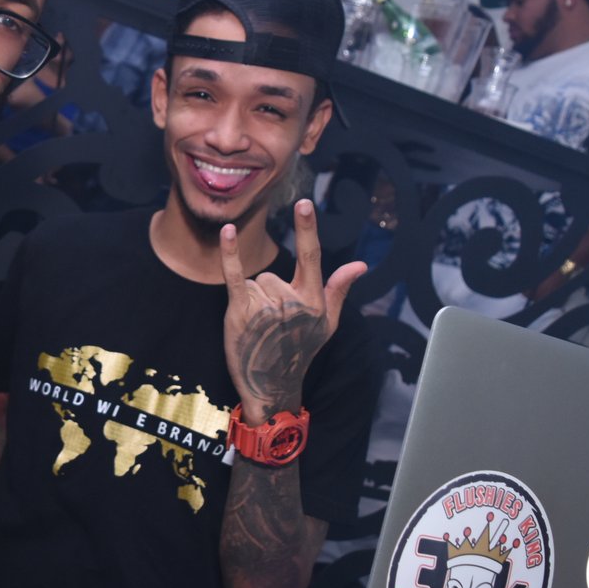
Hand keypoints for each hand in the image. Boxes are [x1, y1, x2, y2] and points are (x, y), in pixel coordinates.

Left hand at [221, 199, 366, 417]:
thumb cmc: (300, 351)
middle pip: (273, 275)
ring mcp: (265, 307)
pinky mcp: (240, 311)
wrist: (270, 384)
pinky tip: (228, 231)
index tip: (304, 203)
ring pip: (255, 282)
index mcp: (313, 300)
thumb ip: (339, 289)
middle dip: (270, 294)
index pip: (311, 256)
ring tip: (259, 328)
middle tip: (273, 324)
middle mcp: (291, 301)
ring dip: (253, 301)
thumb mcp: (326, 323)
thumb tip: (360, 265)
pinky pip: (235, 275)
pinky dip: (230, 253)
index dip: (306, 228)